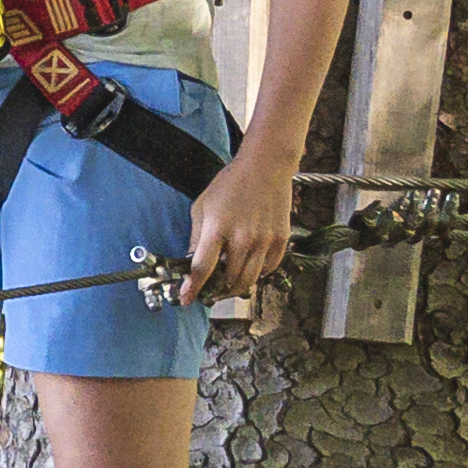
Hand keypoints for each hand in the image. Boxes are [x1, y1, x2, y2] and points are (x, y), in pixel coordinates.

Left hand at [184, 143, 298, 309]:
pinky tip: (250, 267)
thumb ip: (196, 236)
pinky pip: (269, 269)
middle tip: (210, 292)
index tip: (186, 300)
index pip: (202, 268)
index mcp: (217, 229)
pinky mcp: (280, 240)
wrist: (266, 167)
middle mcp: (242, 238)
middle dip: (217, 291)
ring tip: (228, 285)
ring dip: (236, 288)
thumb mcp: (202, 206)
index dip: (192, 288)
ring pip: (250, 280)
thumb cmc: (230, 184)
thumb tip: (190, 261)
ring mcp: (264, 240)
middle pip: (229, 280)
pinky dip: (258, 274)